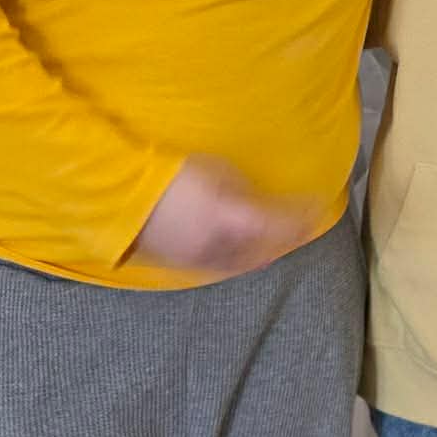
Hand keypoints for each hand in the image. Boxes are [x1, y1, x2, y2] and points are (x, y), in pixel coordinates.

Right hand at [131, 157, 314, 279]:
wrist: (117, 196)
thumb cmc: (167, 174)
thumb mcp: (214, 171)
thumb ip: (242, 190)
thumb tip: (260, 202)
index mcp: (232, 221)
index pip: (281, 224)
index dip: (304, 216)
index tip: (320, 204)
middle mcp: (221, 248)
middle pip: (266, 251)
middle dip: (289, 240)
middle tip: (305, 226)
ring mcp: (200, 261)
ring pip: (244, 263)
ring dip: (266, 252)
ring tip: (280, 241)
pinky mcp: (183, 265)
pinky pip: (222, 266)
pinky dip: (242, 258)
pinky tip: (246, 251)